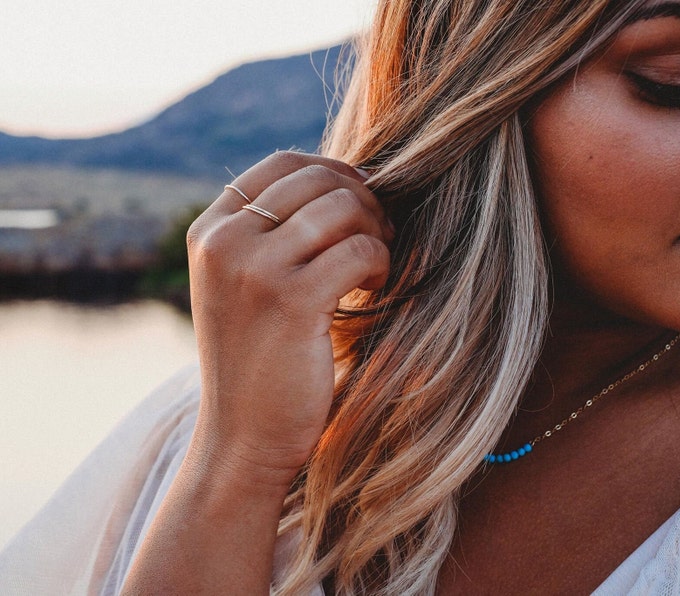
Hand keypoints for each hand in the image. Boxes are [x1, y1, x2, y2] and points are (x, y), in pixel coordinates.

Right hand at [186, 151, 392, 490]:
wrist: (243, 438)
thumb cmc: (258, 360)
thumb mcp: (244, 285)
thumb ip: (272, 233)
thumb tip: (343, 182)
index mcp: (211, 231)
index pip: (284, 164)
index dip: (335, 173)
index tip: (363, 202)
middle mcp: (224, 241)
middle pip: (318, 180)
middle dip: (364, 201)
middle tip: (379, 238)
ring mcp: (253, 269)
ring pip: (342, 208)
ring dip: (375, 230)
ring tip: (376, 264)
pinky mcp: (290, 301)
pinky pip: (359, 250)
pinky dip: (381, 263)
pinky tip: (375, 287)